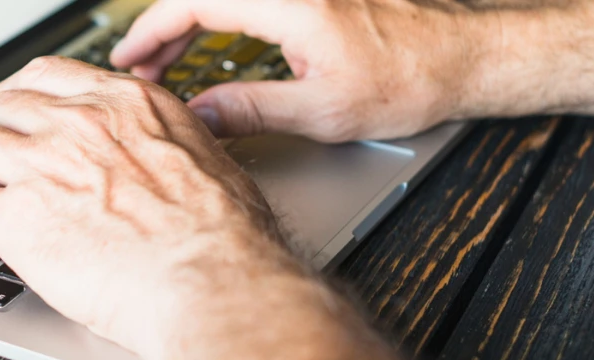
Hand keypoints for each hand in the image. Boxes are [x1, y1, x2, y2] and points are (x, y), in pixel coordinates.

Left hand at [0, 56, 296, 359]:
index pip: (47, 78)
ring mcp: (43, 167)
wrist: (212, 283)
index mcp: (125, 104)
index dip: (17, 100)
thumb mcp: (206, 161)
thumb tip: (166, 154)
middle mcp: (78, 124)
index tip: (11, 115)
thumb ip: (169, 146)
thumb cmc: (223, 239)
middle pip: (0, 107)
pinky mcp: (17, 218)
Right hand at [110, 0, 484, 141]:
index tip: (129, 59)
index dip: (152, 32)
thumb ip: (250, 109)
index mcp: (291, 4)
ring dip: (189, 25)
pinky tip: (211, 44)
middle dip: (163, 31)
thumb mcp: (322, 112)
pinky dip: (219, 20)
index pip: (196, 4)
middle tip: (139, 69)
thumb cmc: (411, 79)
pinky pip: (249, 1)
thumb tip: (199, 114)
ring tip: (166, 63)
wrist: (464, 58)